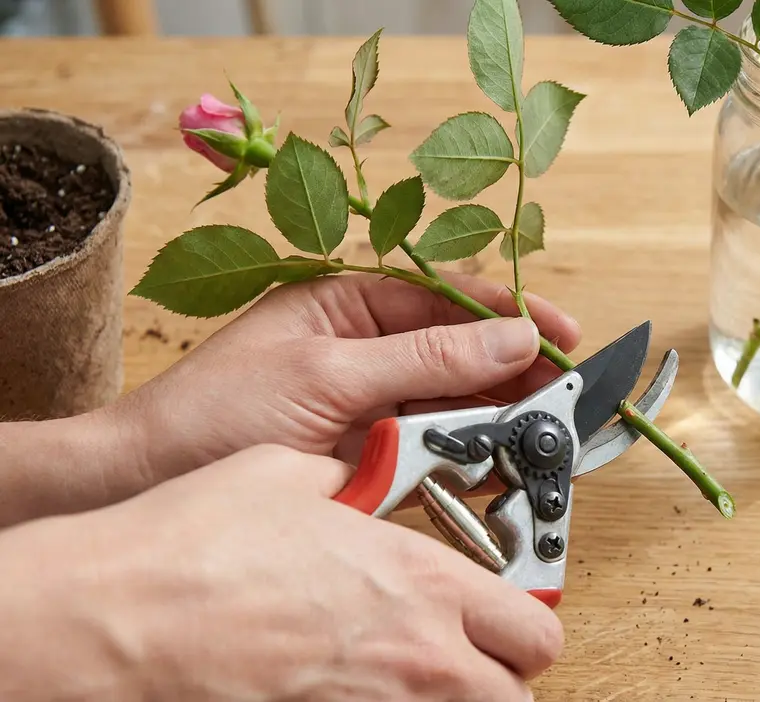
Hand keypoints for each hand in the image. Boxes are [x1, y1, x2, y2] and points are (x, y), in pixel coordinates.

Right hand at [0, 444, 562, 700]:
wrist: (121, 617)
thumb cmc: (197, 547)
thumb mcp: (291, 474)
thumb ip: (355, 479)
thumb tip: (361, 475)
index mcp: (423, 582)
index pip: (534, 627)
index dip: (527, 622)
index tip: (510, 613)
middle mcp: (418, 655)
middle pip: (518, 693)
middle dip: (505, 674)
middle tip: (477, 653)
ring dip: (463, 698)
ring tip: (423, 675)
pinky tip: (363, 687)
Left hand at [119, 271, 580, 487]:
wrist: (148, 483)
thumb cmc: (214, 411)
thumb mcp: (327, 374)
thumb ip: (426, 359)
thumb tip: (513, 337)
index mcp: (354, 303)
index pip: (452, 299)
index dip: (514, 314)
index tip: (566, 336)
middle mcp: (372, 349)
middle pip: (467, 354)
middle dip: (519, 376)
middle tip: (567, 401)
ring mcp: (374, 404)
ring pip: (460, 407)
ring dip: (501, 423)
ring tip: (539, 441)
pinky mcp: (373, 457)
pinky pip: (438, 453)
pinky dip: (470, 464)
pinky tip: (495, 474)